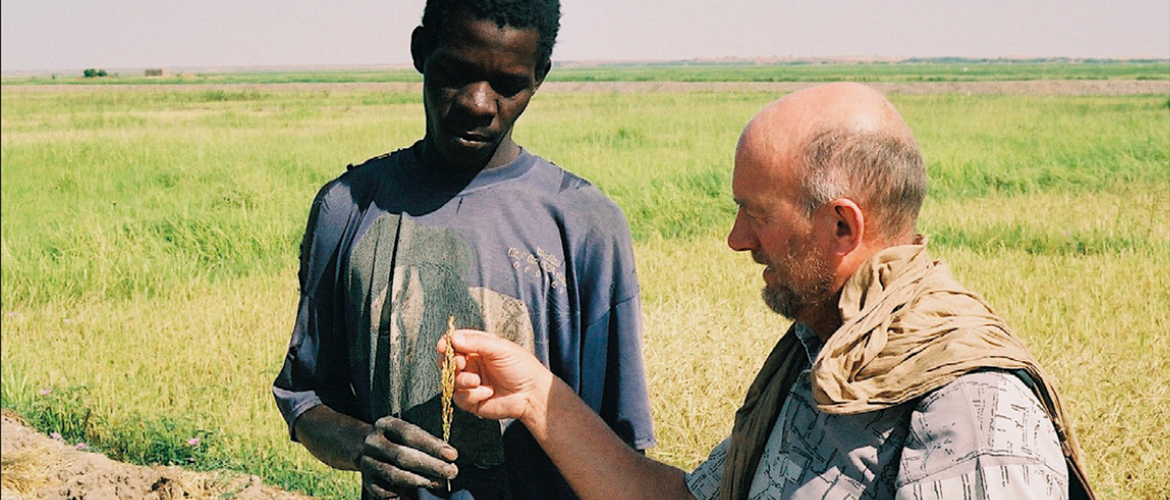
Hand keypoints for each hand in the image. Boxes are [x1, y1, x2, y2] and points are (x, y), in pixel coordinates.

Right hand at [358, 416, 457, 498]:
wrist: (365, 446)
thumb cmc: (397, 439)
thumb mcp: (407, 432)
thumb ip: (425, 442)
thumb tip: (449, 456)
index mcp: (386, 424)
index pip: (410, 434)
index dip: (432, 445)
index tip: (452, 455)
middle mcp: (373, 442)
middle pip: (403, 456)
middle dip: (430, 465)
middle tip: (451, 472)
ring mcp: (367, 461)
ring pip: (394, 474)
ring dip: (419, 481)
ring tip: (438, 482)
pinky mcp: (366, 479)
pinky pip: (382, 491)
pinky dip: (398, 495)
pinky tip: (411, 497)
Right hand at [438, 330, 553, 423]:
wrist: (532, 394)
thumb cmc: (520, 367)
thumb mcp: (500, 349)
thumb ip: (477, 342)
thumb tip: (453, 338)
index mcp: (477, 348)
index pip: (454, 343)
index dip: (446, 344)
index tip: (443, 346)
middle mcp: (470, 364)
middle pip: (446, 362)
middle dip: (450, 362)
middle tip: (460, 363)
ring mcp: (469, 383)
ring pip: (451, 380)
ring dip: (462, 380)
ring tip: (477, 381)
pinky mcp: (471, 400)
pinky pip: (459, 397)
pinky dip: (472, 395)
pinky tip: (489, 392)